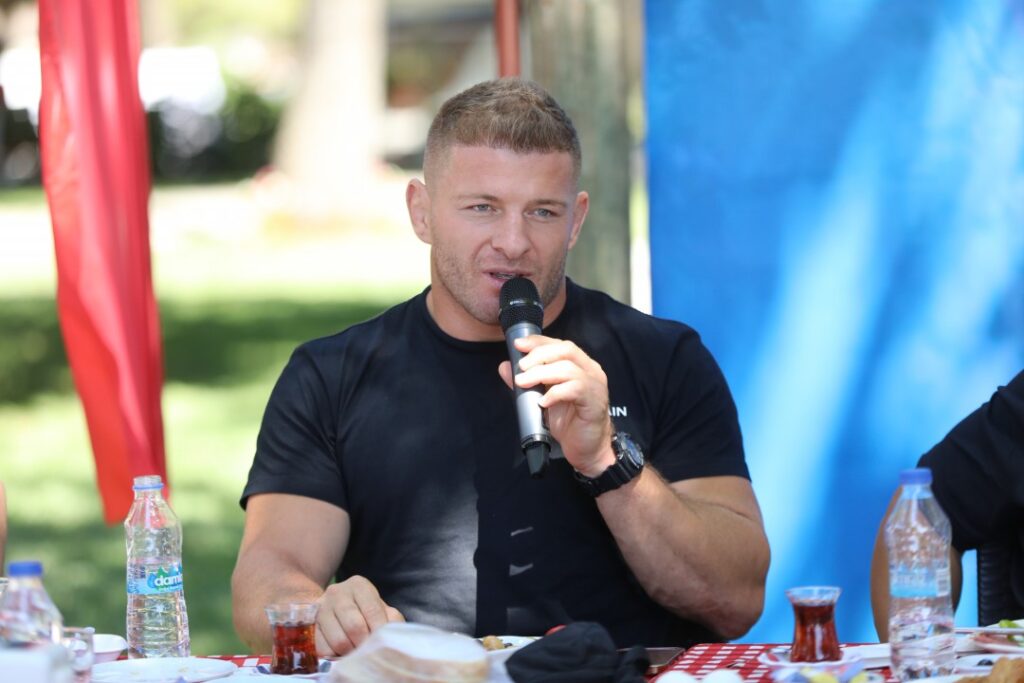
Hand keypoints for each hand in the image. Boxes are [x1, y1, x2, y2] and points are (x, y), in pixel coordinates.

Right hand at [314, 575, 404, 654]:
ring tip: (357, 652)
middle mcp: (337, 593)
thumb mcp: (380, 607)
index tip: (383, 642)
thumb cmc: (364, 608)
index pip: (372, 611)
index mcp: (358, 585)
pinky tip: (342, 653)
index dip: (380, 631)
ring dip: (351, 652)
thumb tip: (391, 633)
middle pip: (354, 627)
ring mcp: (321, 609)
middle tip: (370, 651)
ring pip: (339, 641)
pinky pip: (324, 649)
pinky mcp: (310, 626)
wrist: (333, 604)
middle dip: (365, 644)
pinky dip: (335, 656)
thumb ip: (391, 617)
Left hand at [498, 335, 615, 476]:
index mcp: (580, 365)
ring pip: (568, 368)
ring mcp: (595, 385)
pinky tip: (542, 402)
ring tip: (524, 383)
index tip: (518, 344)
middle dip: (539, 355)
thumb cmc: (568, 422)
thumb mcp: (542, 398)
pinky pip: (575, 389)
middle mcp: (590, 370)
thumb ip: (526, 381)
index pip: (560, 345)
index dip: (539, 341)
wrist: (588, 449)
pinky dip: (555, 393)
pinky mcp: (595, 402)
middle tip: (521, 367)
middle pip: (566, 350)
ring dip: (541, 373)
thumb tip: (505, 366)